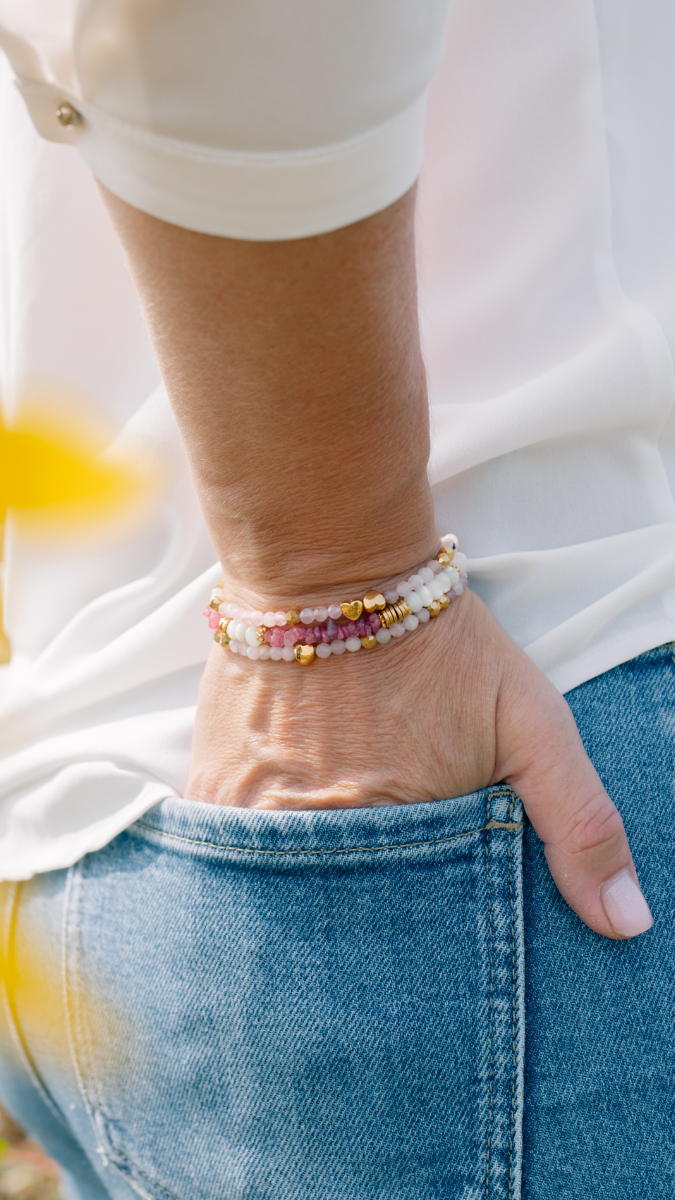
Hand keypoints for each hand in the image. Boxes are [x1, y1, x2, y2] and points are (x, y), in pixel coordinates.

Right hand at [187, 587, 652, 940]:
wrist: (333, 569)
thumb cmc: (440, 645)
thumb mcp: (533, 723)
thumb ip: (580, 822)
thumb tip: (625, 922)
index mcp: (396, 835)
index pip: (411, 935)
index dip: (425, 931)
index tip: (429, 915)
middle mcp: (314, 836)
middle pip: (342, 915)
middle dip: (364, 911)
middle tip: (380, 867)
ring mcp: (253, 815)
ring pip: (284, 891)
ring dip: (309, 886)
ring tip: (332, 842)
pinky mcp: (211, 786)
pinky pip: (234, 853)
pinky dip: (262, 853)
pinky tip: (290, 822)